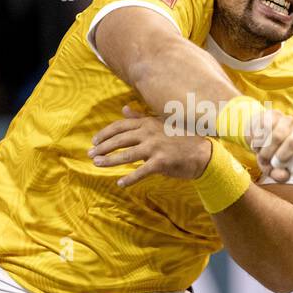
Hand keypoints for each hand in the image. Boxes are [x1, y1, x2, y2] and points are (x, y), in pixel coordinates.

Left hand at [88, 105, 211, 186]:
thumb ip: (140, 117)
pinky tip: (120, 183)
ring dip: (110, 161)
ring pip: (126, 155)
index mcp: (148, 123)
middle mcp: (149, 133)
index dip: (105, 134)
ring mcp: (155, 147)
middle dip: (103, 147)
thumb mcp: (160, 124)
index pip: (120, 126)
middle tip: (90, 154)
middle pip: (119, 140)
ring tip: (97, 164)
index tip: (94, 141)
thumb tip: (123, 109)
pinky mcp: (161, 162)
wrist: (202, 154)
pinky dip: (130, 178)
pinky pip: (141, 172)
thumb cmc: (180, 139)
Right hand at [247, 108, 292, 182]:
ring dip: (266, 150)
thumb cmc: (268, 154)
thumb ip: (278, 175)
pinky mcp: (273, 114)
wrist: (256, 134)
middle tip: (272, 162)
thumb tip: (283, 175)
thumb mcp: (273, 168)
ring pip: (278, 136)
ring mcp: (287, 121)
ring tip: (261, 154)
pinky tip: (257, 144)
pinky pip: (265, 128)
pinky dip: (258, 140)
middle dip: (281, 156)